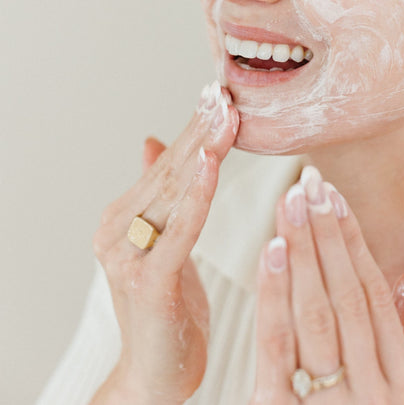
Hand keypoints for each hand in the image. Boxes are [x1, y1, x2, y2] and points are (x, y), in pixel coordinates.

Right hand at [91, 81, 238, 404]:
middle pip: (170, 171)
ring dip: (205, 148)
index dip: (192, 128)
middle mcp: (114, 232)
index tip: (216, 93)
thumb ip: (157, 194)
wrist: (153, 379)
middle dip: (202, 129)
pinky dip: (199, 193)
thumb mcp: (163, 245)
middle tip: (225, 91)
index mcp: (120, 219)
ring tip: (226, 113)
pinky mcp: (149, 281)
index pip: (165, 165)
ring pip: (175, 192)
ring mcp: (127, 257)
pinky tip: (214, 161)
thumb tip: (152, 140)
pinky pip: (181, 229)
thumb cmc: (164, 310)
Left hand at [251, 166, 403, 403]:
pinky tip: (270, 251)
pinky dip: (274, 294)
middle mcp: (373, 394)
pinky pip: (278, 347)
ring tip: (289, 203)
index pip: (374, 295)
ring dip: (301, 252)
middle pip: (345, 295)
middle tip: (308, 182)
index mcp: (401, 385)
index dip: (352, 241)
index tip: (334, 196)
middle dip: (325, 234)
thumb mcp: (392, 394)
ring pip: (316, 313)